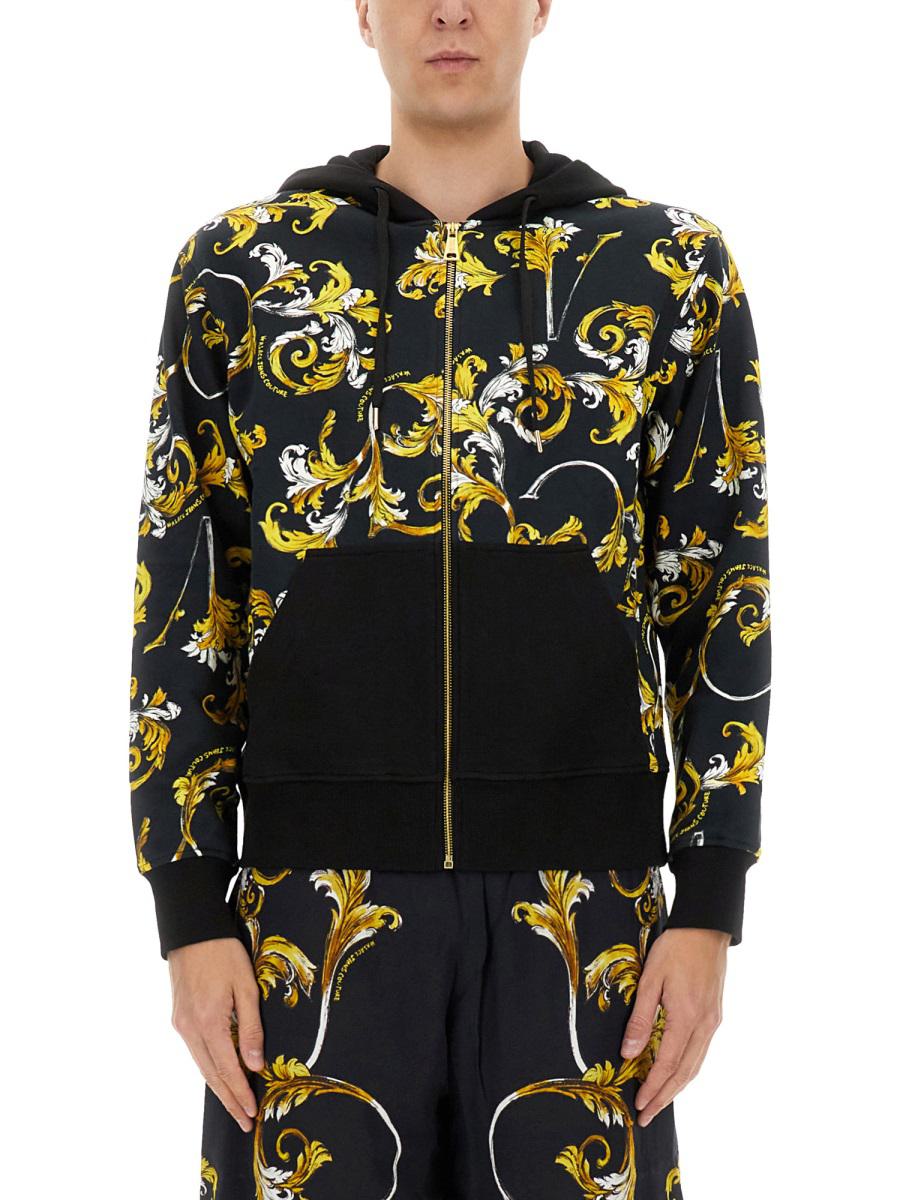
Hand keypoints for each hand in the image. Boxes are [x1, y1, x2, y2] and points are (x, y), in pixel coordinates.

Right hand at [169, 936, 265, 1132]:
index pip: (228, 1069)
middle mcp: (190, 1029)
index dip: (241, 1093)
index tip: (253, 1113)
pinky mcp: (179, 1018)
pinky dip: (210, 1068)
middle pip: (212, 1075)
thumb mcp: (246, 985)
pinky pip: (196, 1051)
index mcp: (209, 1022)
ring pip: (202, 1065)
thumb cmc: (224, 953)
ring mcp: (181, 1024)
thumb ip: (251, 1027)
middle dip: (229, 1100)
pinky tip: (220, 1076)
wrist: (192, 931)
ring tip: (235, 1107)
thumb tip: (256, 1064)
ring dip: (219, 1087)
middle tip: (245, 1122)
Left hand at [619, 926, 728, 1126]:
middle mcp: (705, 1025)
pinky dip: (687, 1069)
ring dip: (677, 1086)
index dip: (653, 1088)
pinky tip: (676, 1073)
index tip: (639, 1105)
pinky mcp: (715, 1015)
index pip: (667, 1064)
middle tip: (647, 1116)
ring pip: (695, 1065)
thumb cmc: (675, 948)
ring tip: (660, 1102)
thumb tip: (628, 1053)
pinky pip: (700, 1051)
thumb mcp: (650, 980)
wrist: (706, 927)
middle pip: (684, 1073)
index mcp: (687, 1017)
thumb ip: (640, 1019)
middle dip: (665, 1097)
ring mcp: (713, 1021)